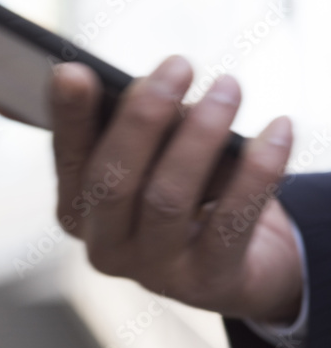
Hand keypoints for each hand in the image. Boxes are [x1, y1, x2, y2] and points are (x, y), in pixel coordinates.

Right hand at [44, 56, 301, 324]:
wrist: (241, 262)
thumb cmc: (188, 190)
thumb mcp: (158, 157)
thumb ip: (145, 128)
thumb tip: (156, 88)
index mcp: (76, 208)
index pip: (69, 156)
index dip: (68, 116)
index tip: (73, 70)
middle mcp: (103, 245)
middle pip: (112, 180)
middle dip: (142, 118)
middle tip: (177, 64)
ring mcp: (152, 271)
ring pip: (167, 197)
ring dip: (200, 135)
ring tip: (227, 87)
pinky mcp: (206, 283)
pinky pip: (231, 221)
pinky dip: (258, 170)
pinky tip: (278, 129)